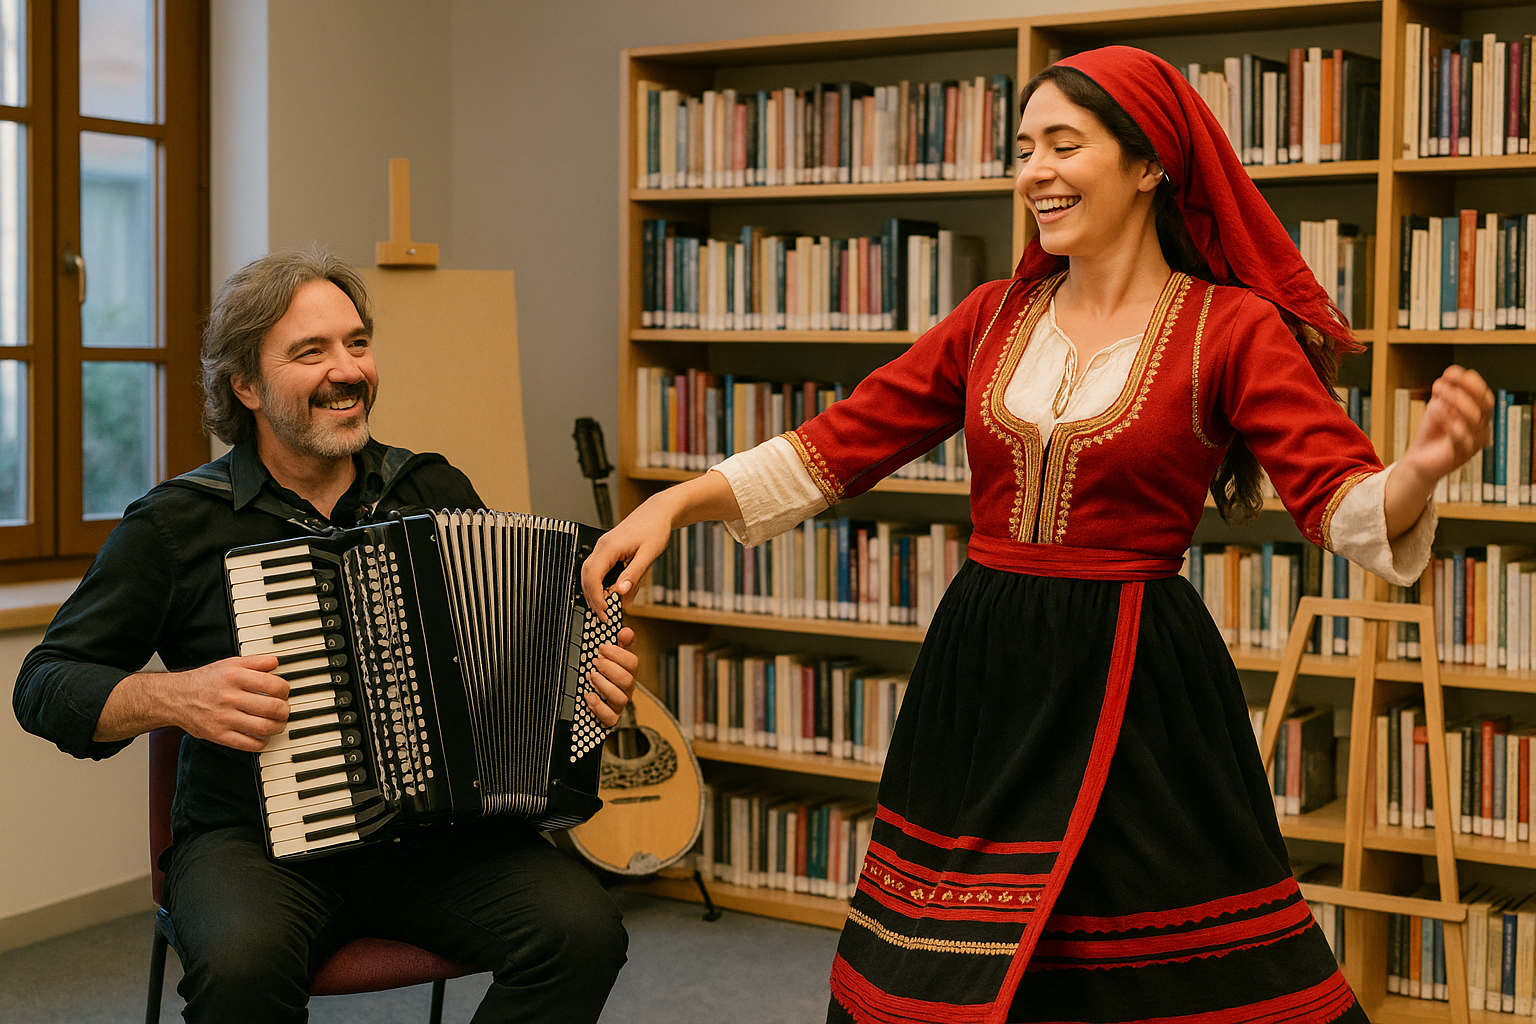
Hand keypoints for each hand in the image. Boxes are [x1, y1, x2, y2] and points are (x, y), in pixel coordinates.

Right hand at [168, 655, 290, 751]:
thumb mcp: (229, 664)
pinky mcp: (218, 735)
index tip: (284, 692)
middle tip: (284, 710)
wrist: (175, 698)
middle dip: (284, 711)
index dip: (285, 690)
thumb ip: (255, 662)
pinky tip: (263, 736)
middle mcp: (229, 697)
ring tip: (277, 723)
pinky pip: (248, 744)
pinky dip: (262, 742)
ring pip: (263, 727)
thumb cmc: (205, 680)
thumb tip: (276, 662)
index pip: (274, 685)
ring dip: (278, 727)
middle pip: (272, 708)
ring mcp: (223, 718)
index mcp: (235, 676)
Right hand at [580, 471, 743, 621]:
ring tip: (606, 609)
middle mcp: (601, 547)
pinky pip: (597, 569)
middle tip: (604, 616)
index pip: (593, 576)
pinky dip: (599, 583)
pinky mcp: (607, 550)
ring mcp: (603, 547)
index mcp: (609, 547)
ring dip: (594, 592)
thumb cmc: (655, 529)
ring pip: (589, 573)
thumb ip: (634, 574)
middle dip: (592, 598)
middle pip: (586, 576)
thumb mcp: (648, 554)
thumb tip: (620, 594)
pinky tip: (610, 594)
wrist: (658, 512)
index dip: (596, 596)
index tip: (605, 612)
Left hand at [583, 626, 638, 727]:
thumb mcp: (611, 658)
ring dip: (605, 685)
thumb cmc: (604, 676)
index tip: (603, 647)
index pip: (632, 663)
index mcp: (628, 673)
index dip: (618, 654)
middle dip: (611, 669)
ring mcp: (619, 705)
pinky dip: (600, 708)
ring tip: (592, 676)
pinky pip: (610, 718)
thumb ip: (620, 644)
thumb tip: (626, 631)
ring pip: (620, 698)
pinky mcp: (609, 718)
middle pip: (628, 680)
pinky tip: (589, 697)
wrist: (592, 701)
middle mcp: (626, 690)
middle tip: (596, 660)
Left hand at [1401, 365, 1493, 485]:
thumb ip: (1445, 392)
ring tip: (1437, 395)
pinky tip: (1436, 411)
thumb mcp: (1438, 406)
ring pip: (1474, 419)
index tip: (1450, 372)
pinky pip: (1461, 437)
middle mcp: (1481, 428)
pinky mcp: (1460, 454)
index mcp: (1479, 415)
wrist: (1419, 459)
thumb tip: (1449, 374)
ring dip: (1455, 402)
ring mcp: (1474, 442)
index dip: (1471, 381)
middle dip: (1463, 390)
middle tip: (1439, 384)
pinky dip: (1449, 421)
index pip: (1484, 395)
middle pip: (1483, 405)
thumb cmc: (1433, 432)